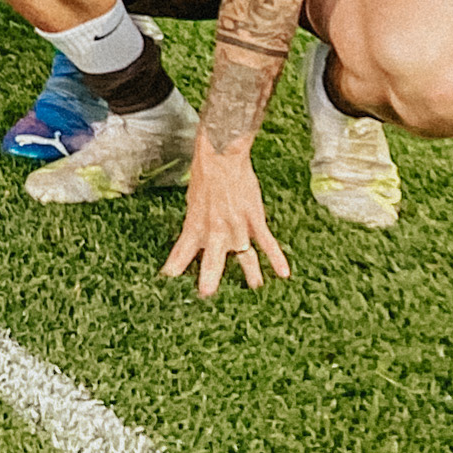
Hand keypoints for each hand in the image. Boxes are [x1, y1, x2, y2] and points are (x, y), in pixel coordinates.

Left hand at [164, 141, 289, 298]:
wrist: (221, 156)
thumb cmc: (205, 175)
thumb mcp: (192, 200)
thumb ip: (196, 221)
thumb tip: (197, 237)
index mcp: (196, 223)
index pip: (183, 250)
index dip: (176, 265)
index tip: (168, 280)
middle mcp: (215, 228)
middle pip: (213, 260)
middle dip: (210, 279)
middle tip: (207, 296)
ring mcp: (236, 225)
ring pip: (244, 255)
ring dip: (250, 274)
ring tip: (254, 290)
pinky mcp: (254, 218)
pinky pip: (267, 241)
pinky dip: (276, 257)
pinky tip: (284, 273)